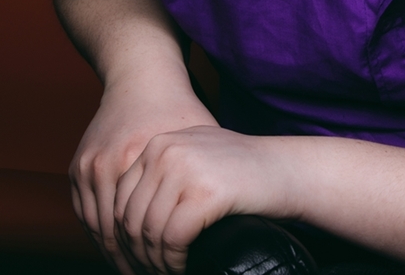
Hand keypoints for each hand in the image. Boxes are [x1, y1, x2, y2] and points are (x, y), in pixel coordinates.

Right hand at [69, 76, 217, 274]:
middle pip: (117, 235)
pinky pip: (85, 214)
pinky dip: (100, 234)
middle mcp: (111, 164)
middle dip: (135, 263)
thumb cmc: (178, 106)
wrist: (143, 77)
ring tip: (138, 269)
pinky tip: (118, 247)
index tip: (172, 271)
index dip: (159, 256)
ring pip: (98, 229)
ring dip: (116, 255)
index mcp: (143, 158)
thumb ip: (211, 171)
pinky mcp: (79, 166)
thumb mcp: (202, 135)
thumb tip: (237, 208)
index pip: (146, 226)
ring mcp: (90, 166)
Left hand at [112, 126, 289, 273]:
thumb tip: (122, 218)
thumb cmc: (241, 170)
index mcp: (160, 142)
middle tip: (146, 273)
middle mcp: (167, 151)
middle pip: (130, 217)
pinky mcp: (204, 193)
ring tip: (166, 273)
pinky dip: (173, 263)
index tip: (132, 260)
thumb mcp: (195, 156)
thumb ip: (162, 172)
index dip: (122, 237)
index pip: (120, 198)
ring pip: (148, 232)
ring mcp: (185, 169)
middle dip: (135, 255)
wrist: (284, 169)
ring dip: (155, 263)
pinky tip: (182, 269)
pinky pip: (172, 240)